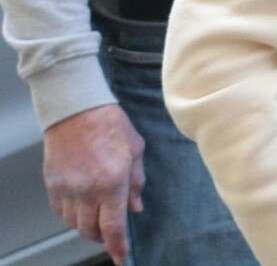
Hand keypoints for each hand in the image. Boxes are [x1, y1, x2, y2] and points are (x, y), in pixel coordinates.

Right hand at [44, 103, 144, 265]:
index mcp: (112, 182)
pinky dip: (72, 215)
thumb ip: (136, 182)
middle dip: (102, 237)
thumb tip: (135, 207)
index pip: (113, 226)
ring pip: (74, 223)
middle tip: (111, 234)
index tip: (122, 258)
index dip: (118, 246)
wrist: (76, 111)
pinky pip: (61, 211)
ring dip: (87, 226)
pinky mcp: (52, 185)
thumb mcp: (136, 150)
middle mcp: (87, 190)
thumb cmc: (111, 125)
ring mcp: (67, 189)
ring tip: (98, 217)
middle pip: (91, 230)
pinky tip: (82, 206)